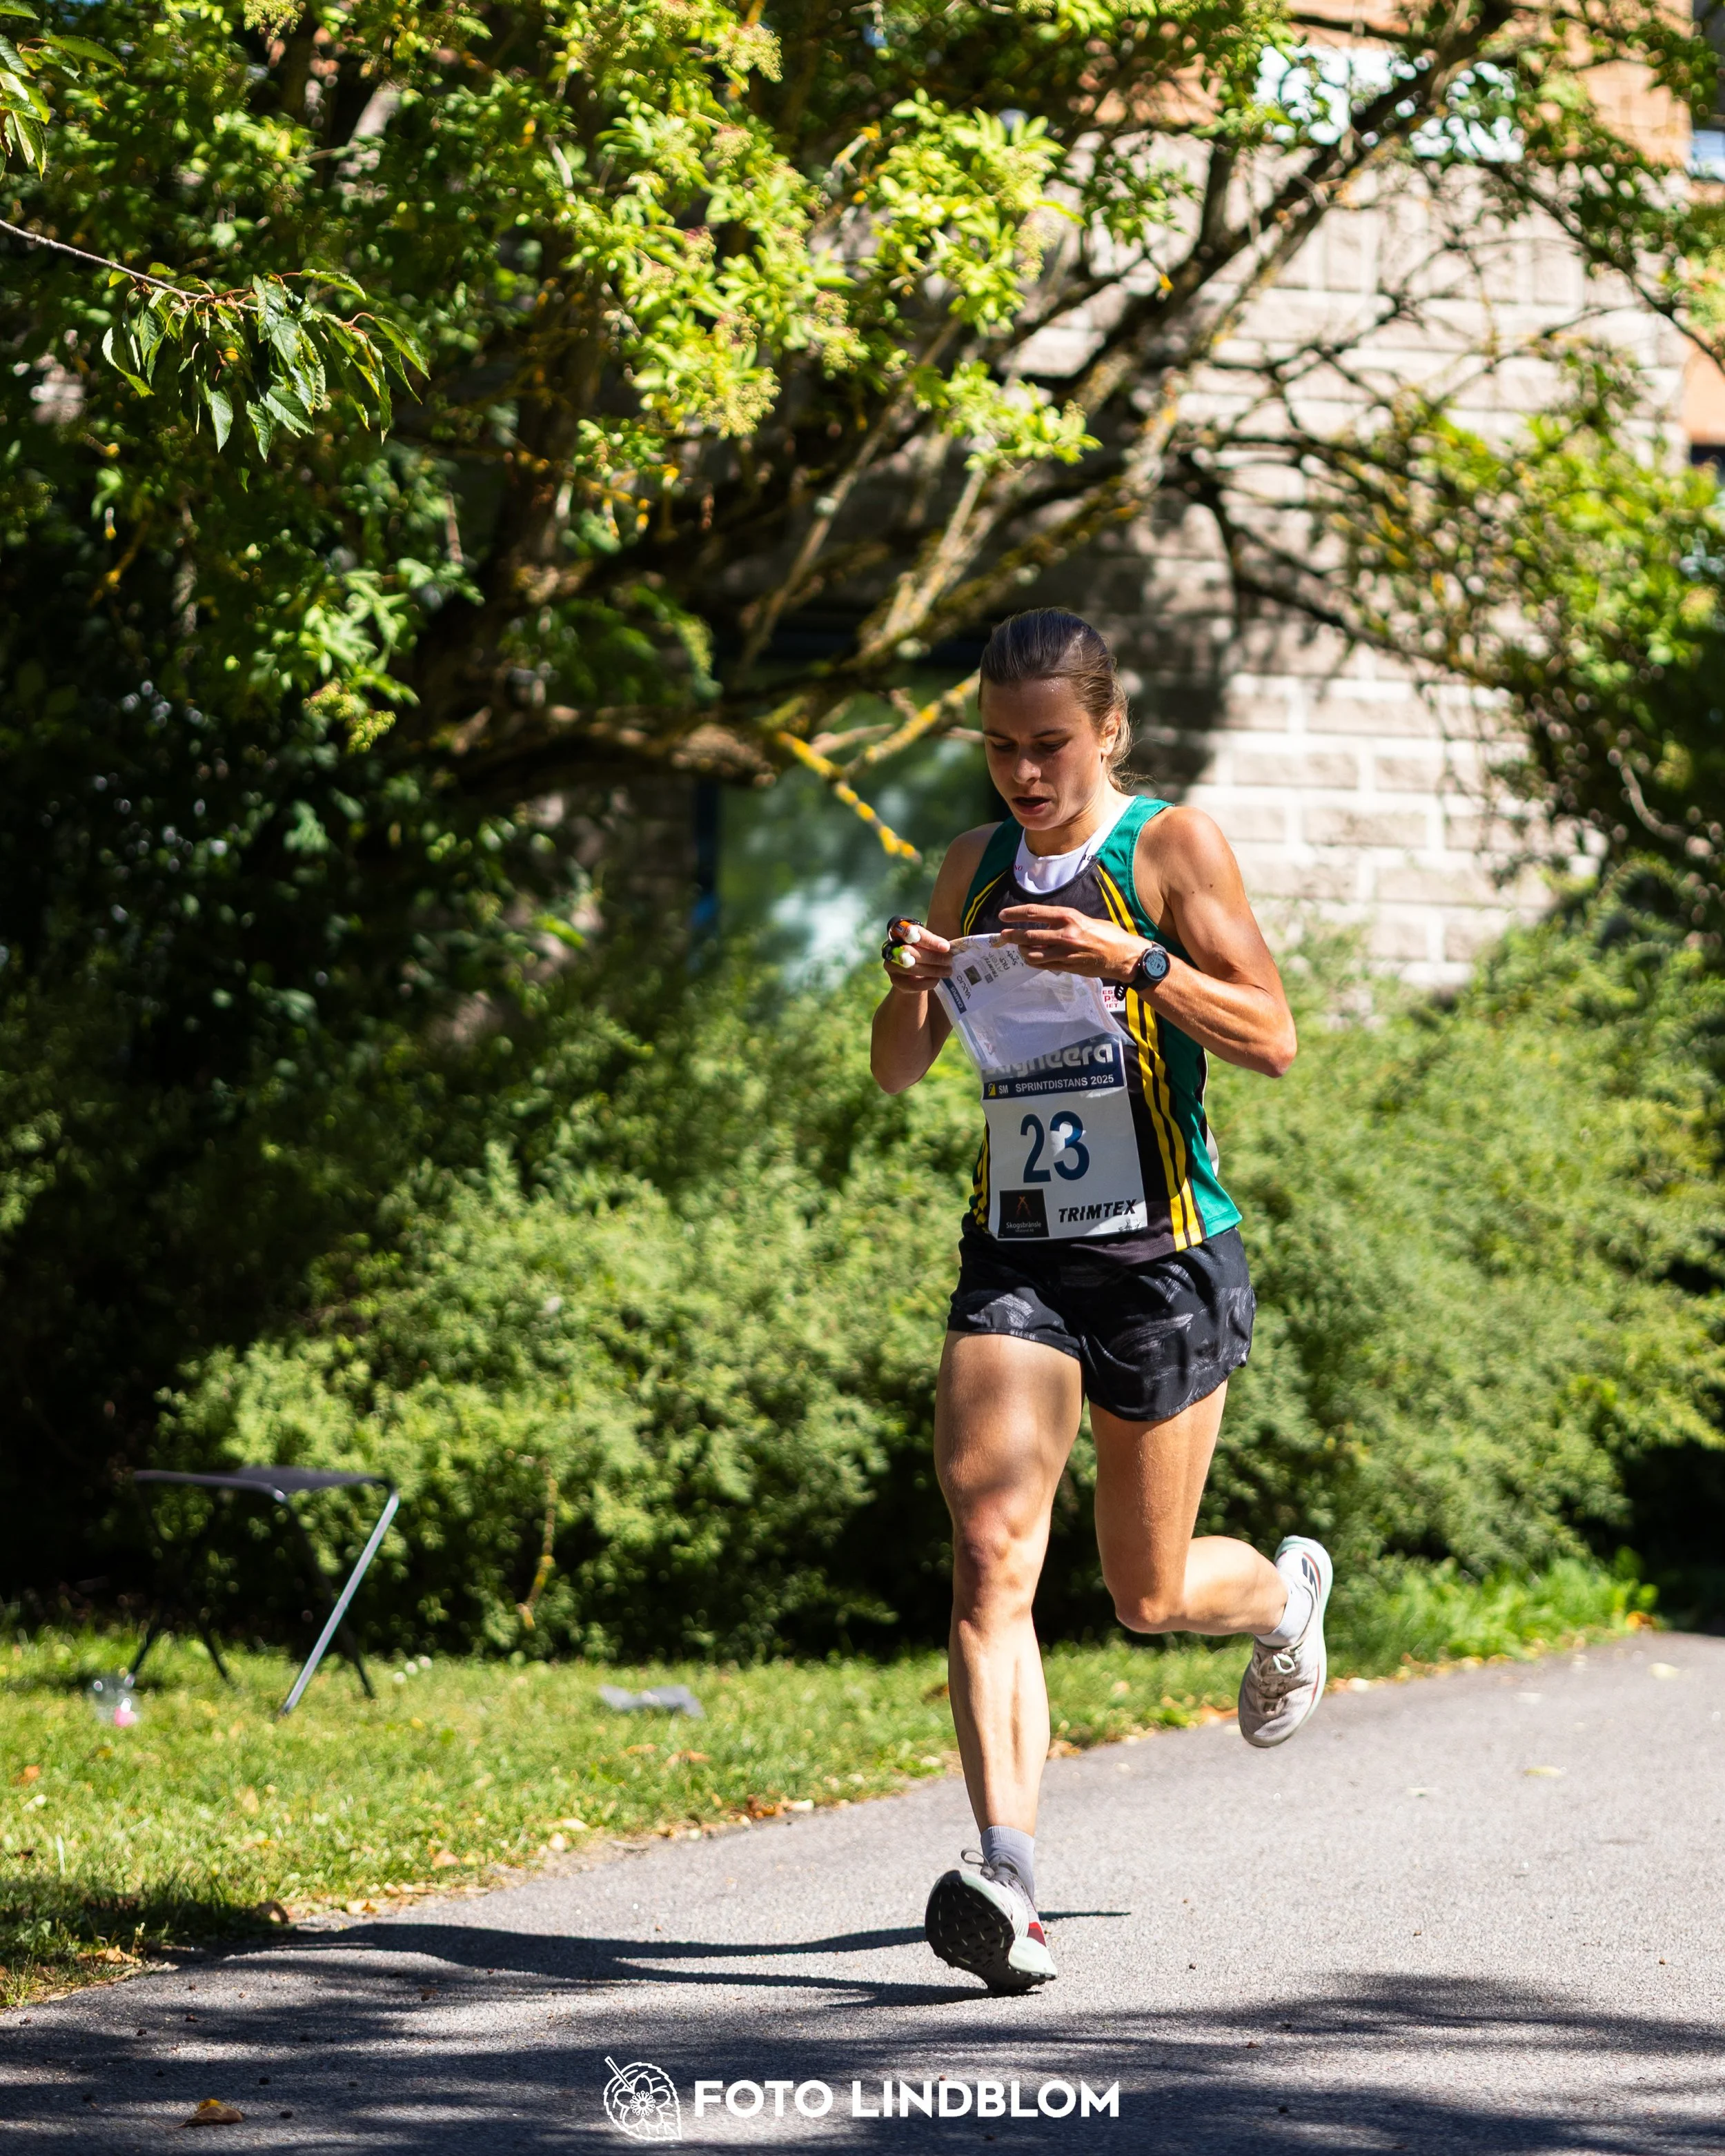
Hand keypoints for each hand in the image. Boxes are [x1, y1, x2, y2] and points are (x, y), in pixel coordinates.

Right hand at [880, 916, 953, 992]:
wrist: (911, 974)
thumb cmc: (921, 952)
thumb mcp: (926, 944)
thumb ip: (933, 943)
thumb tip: (946, 947)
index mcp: (899, 933)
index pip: (909, 932)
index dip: (927, 939)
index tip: (946, 947)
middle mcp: (892, 948)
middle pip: (909, 951)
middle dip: (932, 957)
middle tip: (949, 960)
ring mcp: (891, 966)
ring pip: (911, 968)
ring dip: (933, 970)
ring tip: (947, 971)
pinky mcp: (896, 981)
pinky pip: (913, 984)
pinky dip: (928, 982)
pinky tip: (937, 979)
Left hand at [997, 904, 1147, 980]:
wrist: (1123, 956)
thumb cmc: (1107, 934)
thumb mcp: (1085, 919)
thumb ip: (1064, 921)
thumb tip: (1045, 922)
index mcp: (1069, 917)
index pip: (1034, 913)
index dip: (1015, 914)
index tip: (1003, 916)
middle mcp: (1065, 935)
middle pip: (1029, 935)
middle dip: (1012, 936)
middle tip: (1003, 936)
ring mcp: (1065, 953)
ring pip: (1032, 954)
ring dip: (1023, 951)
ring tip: (1020, 949)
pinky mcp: (1067, 968)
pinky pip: (1043, 965)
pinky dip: (1034, 962)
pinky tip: (1032, 958)